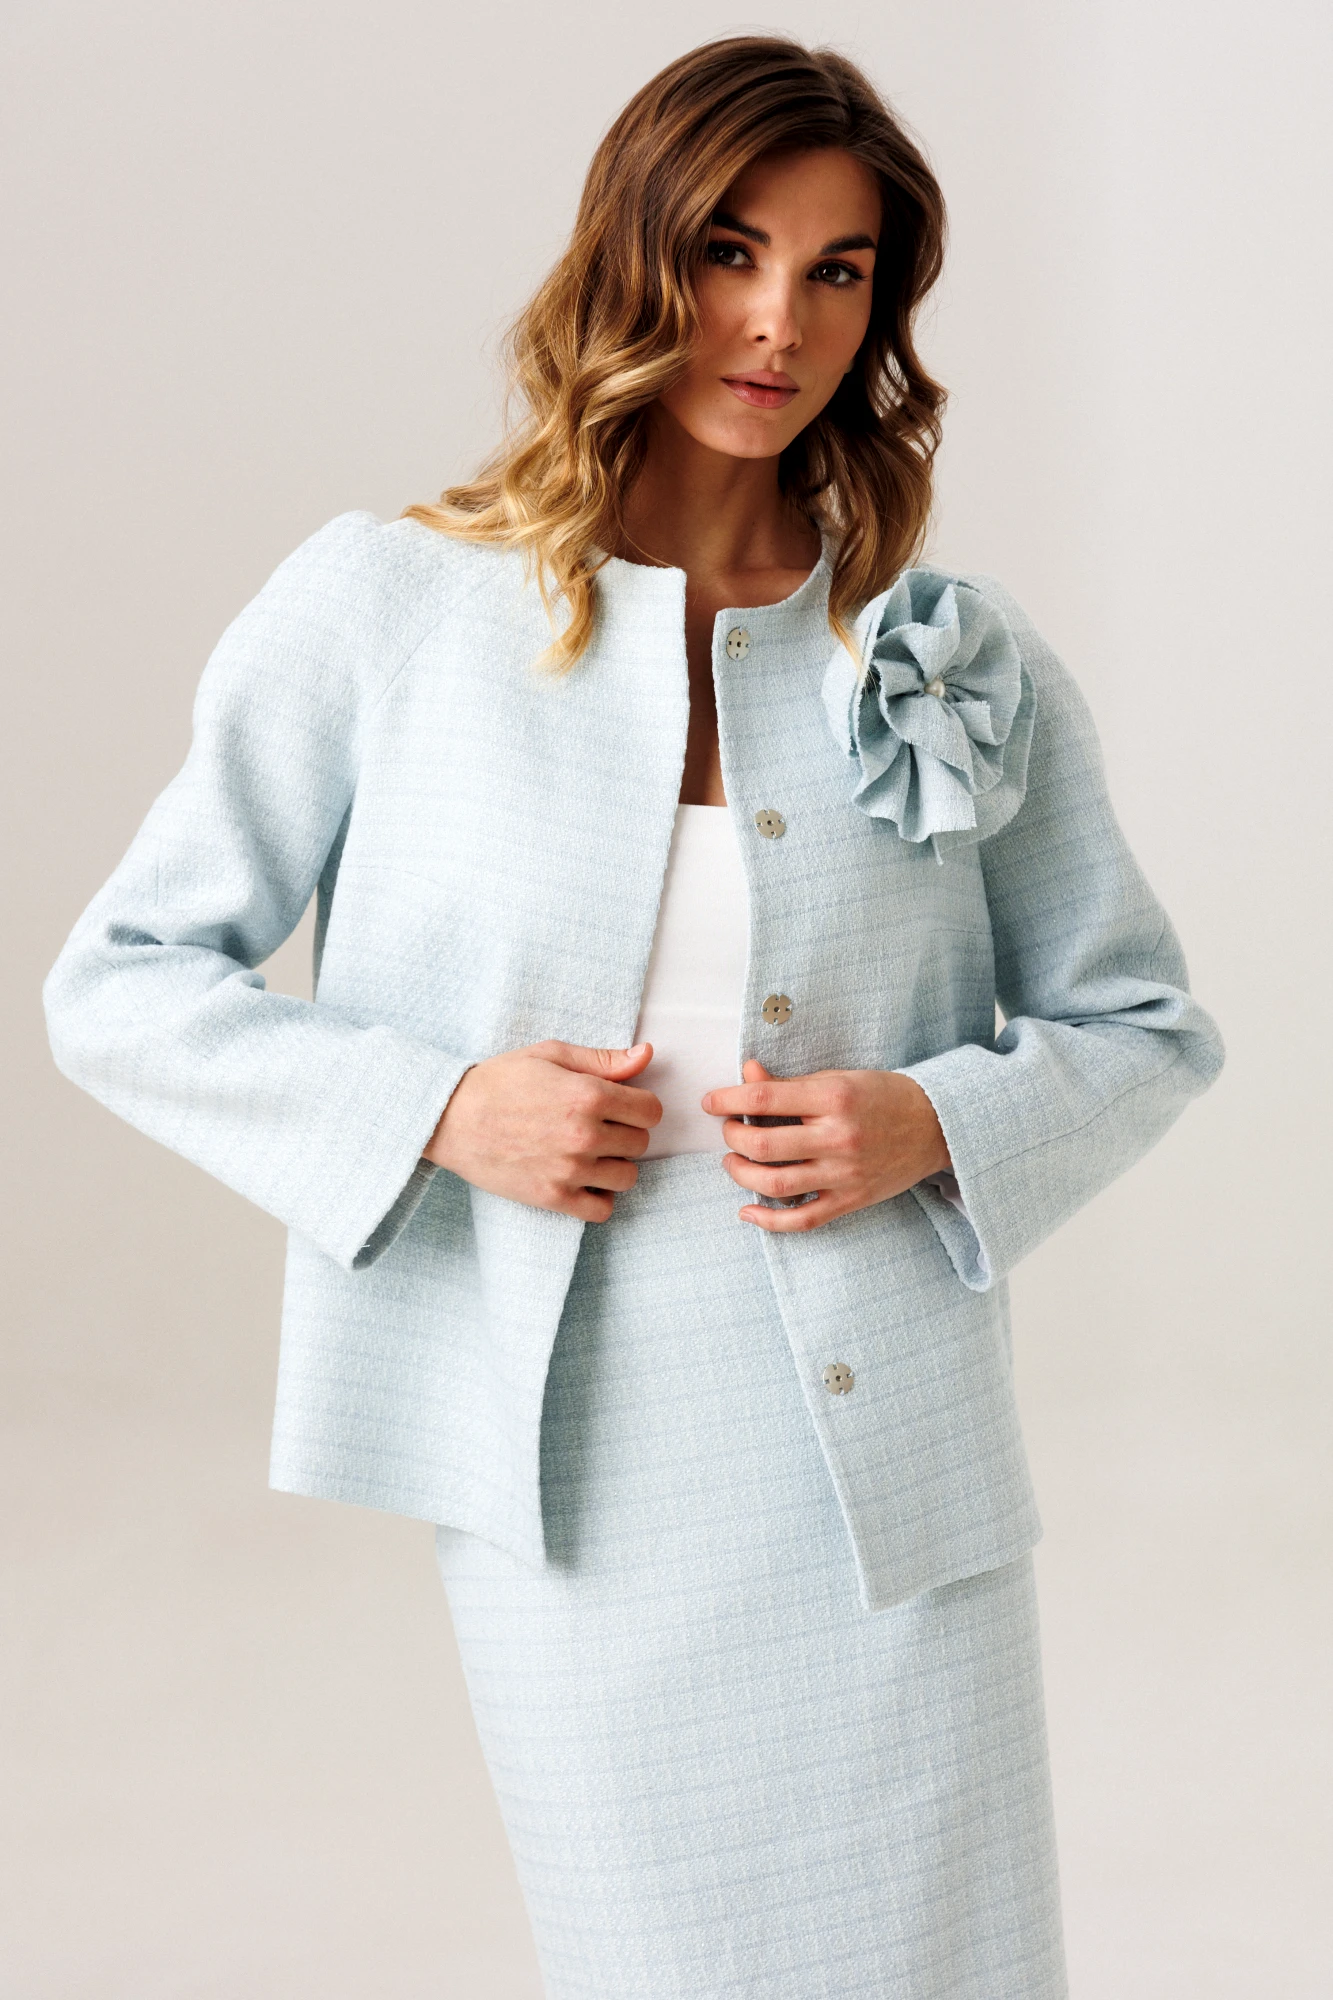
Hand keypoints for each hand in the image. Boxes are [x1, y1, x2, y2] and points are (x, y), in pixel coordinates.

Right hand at [423, 1040, 661, 1221]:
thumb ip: (603, 1059)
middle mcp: (585, 1135)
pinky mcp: (553, 1198)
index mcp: (588, 1095)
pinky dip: (599, 1197)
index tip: (622, 1106)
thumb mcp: (550, 1055)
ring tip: (589, 1153)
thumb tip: (646, 1054)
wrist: (450, 1118)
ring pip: (627, 1178)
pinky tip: (583, 1180)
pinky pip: (602, 1210)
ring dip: (614, 1165)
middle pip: (641, 1144)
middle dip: (626, 1132)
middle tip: (598, 1127)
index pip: (651, 1111)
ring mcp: (570, 1170)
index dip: (640, 1106)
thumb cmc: (499, 1081)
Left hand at [700, 1059, 950, 1232]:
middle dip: (733, 1136)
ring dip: (740, 1174)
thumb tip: (746, 1074)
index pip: (765, 1097)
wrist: (936, 1126)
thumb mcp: (837, 1079)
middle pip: (763, 1144)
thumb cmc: (883, 1097)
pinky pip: (802, 1219)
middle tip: (729, 1129)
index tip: (711, 1101)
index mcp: (834, 1098)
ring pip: (774, 1184)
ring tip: (734, 1161)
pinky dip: (768, 1221)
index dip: (728, 1099)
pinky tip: (747, 1212)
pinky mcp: (850, 1200)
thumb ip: (790, 1084)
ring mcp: (844, 1174)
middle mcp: (838, 1137)